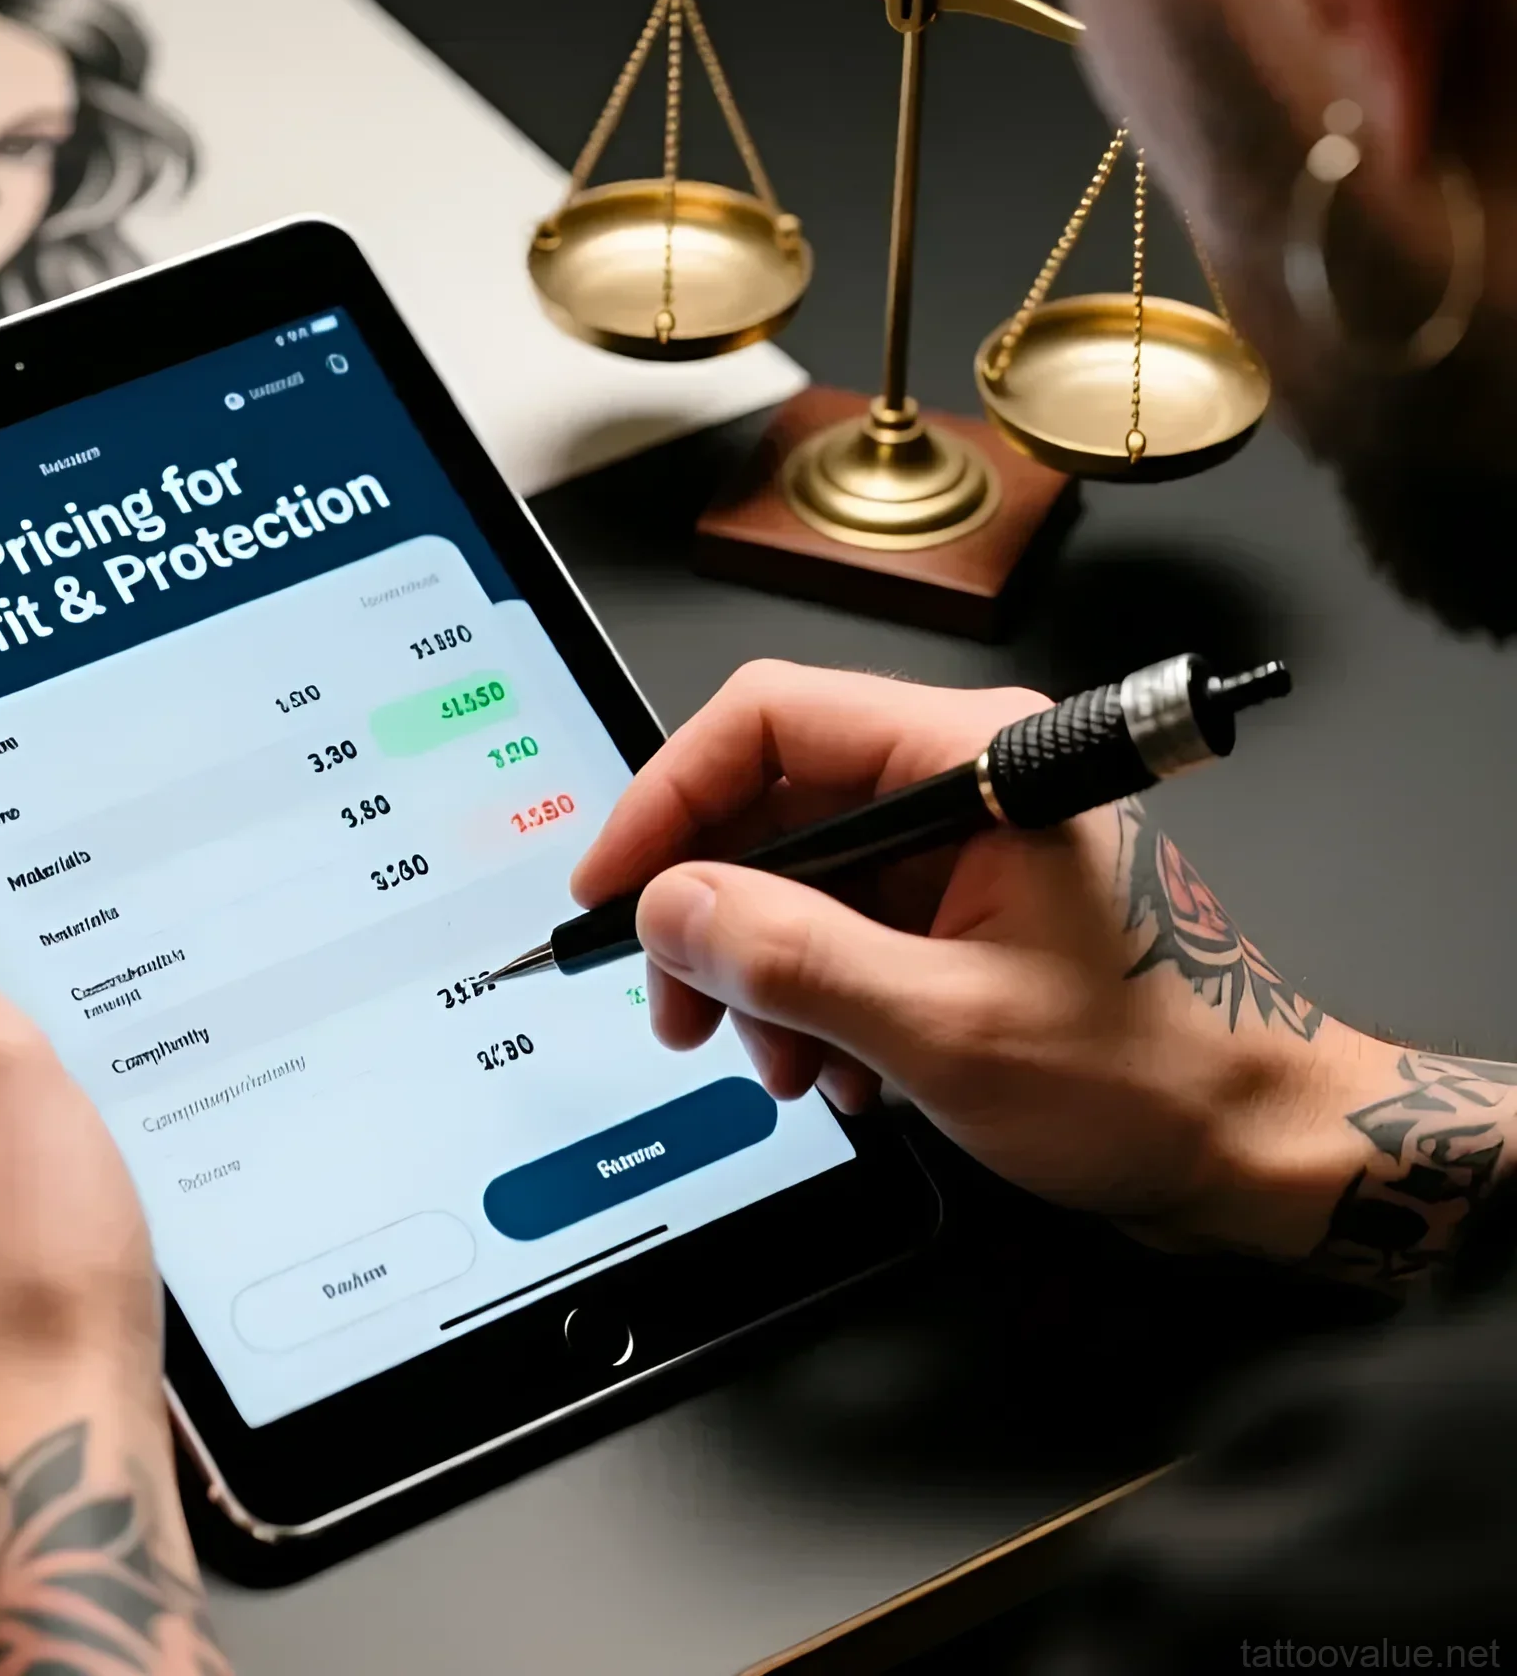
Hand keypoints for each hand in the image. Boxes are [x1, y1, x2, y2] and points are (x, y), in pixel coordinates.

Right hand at [572, 661, 1498, 1280]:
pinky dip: (813, 999)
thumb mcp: (946, 1029)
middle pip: (771, 802)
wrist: (1252, 1150)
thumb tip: (672, 906)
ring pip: (796, 874)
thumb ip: (795, 959)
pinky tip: (840, 1071)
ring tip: (786, 1066)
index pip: (771, 718)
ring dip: (764, 975)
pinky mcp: (958, 902)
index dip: (669, 797)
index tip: (615, 887)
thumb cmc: (1150, 1079)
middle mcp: (966, 779)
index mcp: (978, 758)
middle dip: (714, 916)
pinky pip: (839, 925)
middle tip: (683, 1011)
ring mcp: (962, 843)